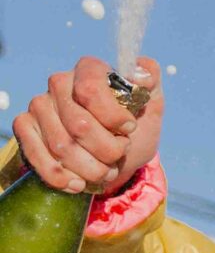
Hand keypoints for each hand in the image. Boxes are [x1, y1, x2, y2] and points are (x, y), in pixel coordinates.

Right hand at [14, 53, 163, 196]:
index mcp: (89, 69)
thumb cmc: (132, 127)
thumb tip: (145, 74)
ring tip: (104, 172)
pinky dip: (60, 177)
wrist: (114, 155)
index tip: (130, 129)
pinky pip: (36, 156)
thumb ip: (151, 82)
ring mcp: (39, 105)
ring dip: (89, 169)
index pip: (91, 90)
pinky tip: (77, 183)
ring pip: (62, 147)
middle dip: (107, 151)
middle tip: (118, 156)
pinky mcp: (25, 127)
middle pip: (79, 126)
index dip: (113, 117)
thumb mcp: (151, 104)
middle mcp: (59, 82)